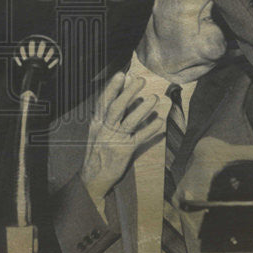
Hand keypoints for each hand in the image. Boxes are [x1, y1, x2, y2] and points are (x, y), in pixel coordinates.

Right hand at [80, 72, 163, 207]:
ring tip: (154, 98)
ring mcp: (114, 140)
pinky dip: (150, 130)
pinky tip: (159, 122)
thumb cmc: (97, 150)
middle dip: (128, 93)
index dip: (112, 87)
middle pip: (116, 108)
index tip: (121, 74)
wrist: (92, 178)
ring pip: (129, 122)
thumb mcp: (97, 129)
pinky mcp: (124, 151)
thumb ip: (108, 112)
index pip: (103, 101)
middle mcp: (104, 129)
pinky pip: (139, 138)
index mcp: (96, 122)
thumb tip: (121, 91)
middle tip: (141, 81)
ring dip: (142, 109)